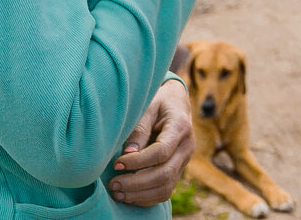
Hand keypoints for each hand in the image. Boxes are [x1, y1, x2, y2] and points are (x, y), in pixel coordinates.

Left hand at [109, 79, 194, 205]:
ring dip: (140, 194)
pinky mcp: (178, 170)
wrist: (176, 104)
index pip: (161, 152)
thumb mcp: (147, 107)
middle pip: (164, 174)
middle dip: (136, 182)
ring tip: (117, 192)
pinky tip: (128, 195)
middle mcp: (187, 146)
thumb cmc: (158, 102)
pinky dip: (146, 198)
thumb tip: (127, 153)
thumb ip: (139, 129)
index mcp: (180, 126)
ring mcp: (185, 161)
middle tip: (113, 184)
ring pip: (166, 187)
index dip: (138, 161)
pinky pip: (165, 191)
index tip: (117, 163)